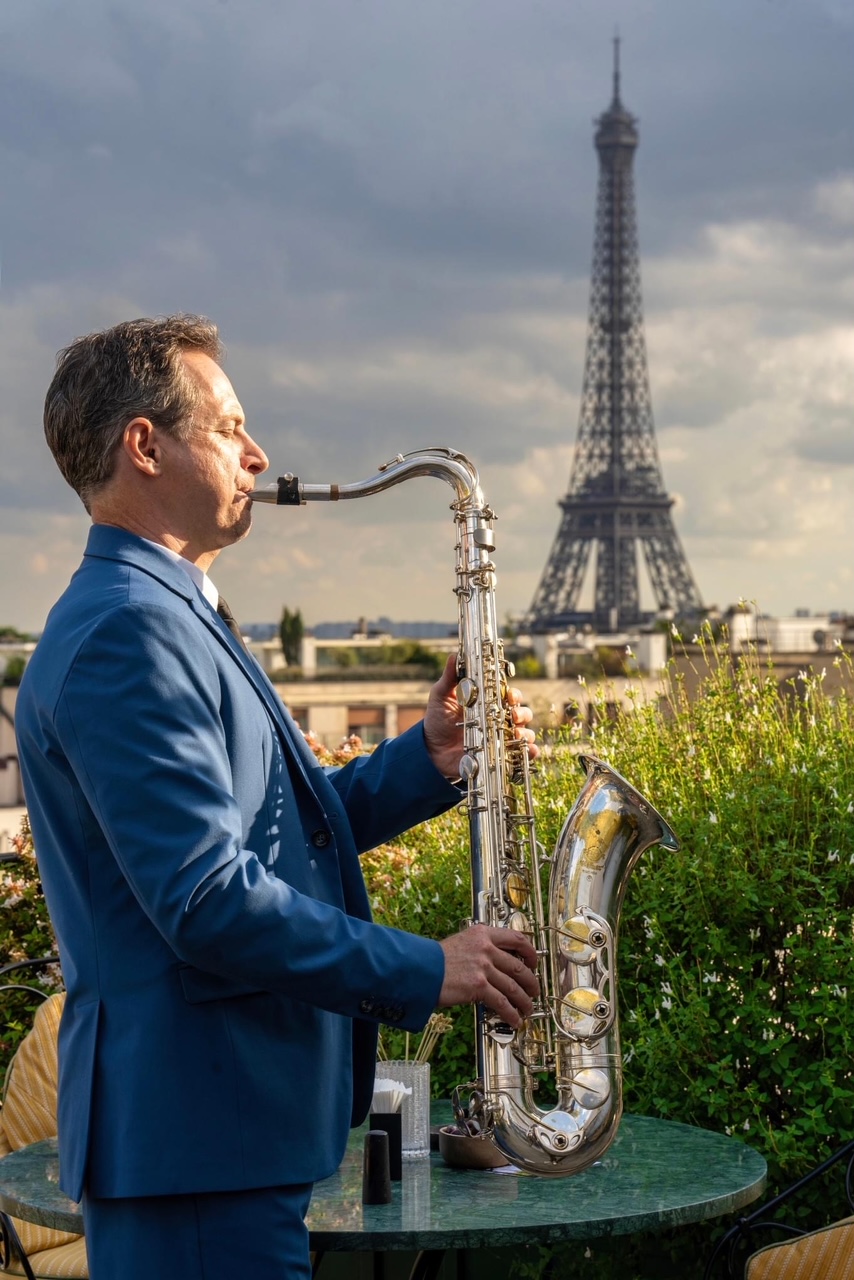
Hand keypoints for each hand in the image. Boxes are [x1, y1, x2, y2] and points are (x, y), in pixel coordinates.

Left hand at [423, 655, 538, 780]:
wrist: (431, 749)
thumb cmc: (437, 719)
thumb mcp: (441, 696)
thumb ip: (449, 677)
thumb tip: (454, 655)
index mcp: (487, 703)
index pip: (509, 695)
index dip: (514, 695)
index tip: (510, 696)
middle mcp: (497, 720)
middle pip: (521, 713)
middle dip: (522, 713)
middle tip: (513, 716)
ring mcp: (498, 738)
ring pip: (524, 733)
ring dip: (526, 733)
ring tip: (517, 735)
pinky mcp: (498, 755)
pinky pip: (520, 755)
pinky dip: (530, 752)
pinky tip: (529, 751)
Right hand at [438, 924, 539, 1027]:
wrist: (419, 968)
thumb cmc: (435, 959)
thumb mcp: (461, 943)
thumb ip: (481, 948)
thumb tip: (498, 963)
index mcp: (483, 934)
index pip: (517, 939)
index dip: (531, 953)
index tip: (533, 963)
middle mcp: (485, 948)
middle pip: (519, 967)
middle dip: (531, 982)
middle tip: (533, 991)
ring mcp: (483, 967)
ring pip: (514, 987)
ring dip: (524, 1001)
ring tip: (527, 1009)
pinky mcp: (478, 986)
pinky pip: (502, 1002)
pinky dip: (511, 1013)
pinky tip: (514, 1020)